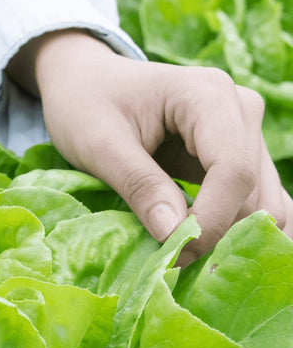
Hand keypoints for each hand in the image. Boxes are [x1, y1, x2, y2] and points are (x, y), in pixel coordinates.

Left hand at [9, 29, 292, 264]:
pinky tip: (207, 255)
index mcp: (207, 95)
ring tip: (186, 264)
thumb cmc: (84, 104)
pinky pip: (255, 202)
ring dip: (231, 239)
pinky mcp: (240, 156)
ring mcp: (246, 133)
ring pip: (265, 202)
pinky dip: (235, 231)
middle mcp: (240, 110)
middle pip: (255, 191)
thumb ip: (139, 186)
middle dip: (220, 235)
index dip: (211, 221)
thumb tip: (175, 236)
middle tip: (174, 267)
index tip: (175, 255)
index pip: (232, 170)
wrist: (85, 80)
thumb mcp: (98, 144)